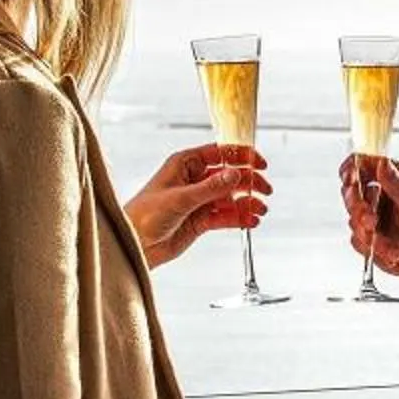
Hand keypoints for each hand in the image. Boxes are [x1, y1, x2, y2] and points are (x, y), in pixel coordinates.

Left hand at [124, 143, 268, 268]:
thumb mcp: (181, 198)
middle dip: (249, 182)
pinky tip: (251, 221)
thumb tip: (237, 174)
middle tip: (265, 190)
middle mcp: (193, 180)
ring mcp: (198, 201)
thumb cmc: (144, 215)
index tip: (259, 164)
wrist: (133, 244)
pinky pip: (225, 216)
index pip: (219, 153)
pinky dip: (239, 218)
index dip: (241, 156)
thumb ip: (211, 187)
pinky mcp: (200, 221)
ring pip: (230, 198)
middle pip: (229, 176)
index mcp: (184, 164)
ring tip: (260, 211)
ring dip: (247, 203)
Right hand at [338, 155, 398, 286]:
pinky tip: (393, 254)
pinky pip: (358, 241)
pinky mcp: (371, 237)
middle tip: (370, 221)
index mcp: (398, 179)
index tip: (351, 180)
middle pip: (352, 190)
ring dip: (369, 234)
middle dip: (358, 208)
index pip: (367, 164)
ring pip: (353, 219)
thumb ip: (398, 186)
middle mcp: (383, 196)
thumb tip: (382, 163)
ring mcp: (375, 217)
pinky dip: (374, 250)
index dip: (353, 168)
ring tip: (391, 246)